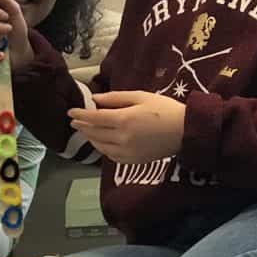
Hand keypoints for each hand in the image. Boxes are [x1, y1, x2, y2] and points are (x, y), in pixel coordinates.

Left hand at [69, 91, 185, 163]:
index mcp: (124, 120)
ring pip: (100, 146)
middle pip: (94, 133)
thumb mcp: (140, 97)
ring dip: (90, 138)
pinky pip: (111, 155)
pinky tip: (102, 142)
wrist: (185, 131)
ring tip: (86, 131)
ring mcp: (127, 151)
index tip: (70, 112)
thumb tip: (95, 100)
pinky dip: (102, 148)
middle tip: (74, 121)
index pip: (94, 118)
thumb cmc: (165, 109)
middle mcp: (122, 138)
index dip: (80, 115)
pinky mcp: (133, 160)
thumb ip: (115, 98)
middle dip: (82, 126)